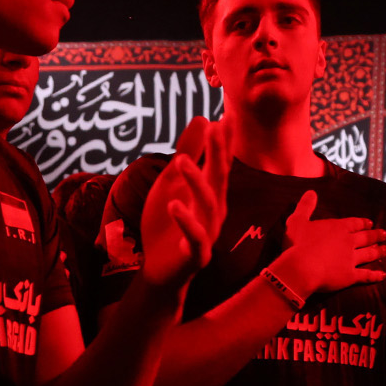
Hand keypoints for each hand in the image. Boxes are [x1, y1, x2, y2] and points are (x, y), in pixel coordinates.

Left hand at [138, 115, 232, 290]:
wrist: (158, 270)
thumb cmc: (167, 224)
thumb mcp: (171, 183)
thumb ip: (188, 153)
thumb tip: (202, 119)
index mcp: (211, 193)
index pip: (221, 162)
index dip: (225, 141)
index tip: (227, 116)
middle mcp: (215, 210)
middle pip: (219, 179)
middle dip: (218, 154)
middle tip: (215, 129)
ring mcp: (208, 232)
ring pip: (208, 205)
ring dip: (196, 182)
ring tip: (181, 161)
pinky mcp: (197, 254)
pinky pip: (195, 236)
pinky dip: (186, 220)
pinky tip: (175, 204)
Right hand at [271, 190, 385, 297]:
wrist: (302, 267)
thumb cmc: (298, 243)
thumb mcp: (297, 220)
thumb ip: (305, 206)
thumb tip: (311, 192)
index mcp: (337, 228)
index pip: (354, 223)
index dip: (362, 223)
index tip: (370, 223)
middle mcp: (348, 242)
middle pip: (365, 237)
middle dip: (375, 235)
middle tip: (384, 234)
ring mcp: (351, 259)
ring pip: (369, 254)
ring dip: (378, 251)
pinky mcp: (350, 276)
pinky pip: (365, 275)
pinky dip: (375, 275)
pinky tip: (383, 275)